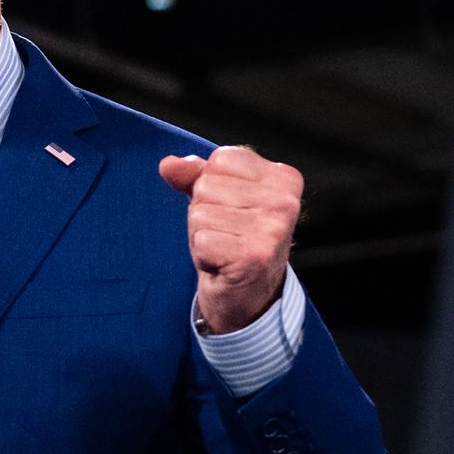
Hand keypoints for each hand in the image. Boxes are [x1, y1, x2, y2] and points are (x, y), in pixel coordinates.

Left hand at [158, 146, 303, 333]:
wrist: (249, 296)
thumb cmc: (234, 239)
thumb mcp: (218, 198)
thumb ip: (193, 174)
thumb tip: (169, 165)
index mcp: (283, 178)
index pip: (222, 157)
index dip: (212, 184)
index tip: (232, 209)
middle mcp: (284, 201)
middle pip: (207, 185)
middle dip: (205, 212)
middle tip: (227, 234)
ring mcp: (272, 229)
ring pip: (200, 212)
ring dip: (202, 235)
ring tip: (224, 248)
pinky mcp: (254, 255)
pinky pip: (202, 239)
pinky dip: (203, 255)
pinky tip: (222, 264)